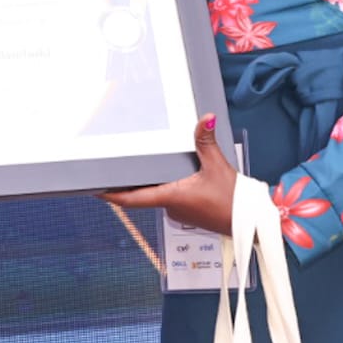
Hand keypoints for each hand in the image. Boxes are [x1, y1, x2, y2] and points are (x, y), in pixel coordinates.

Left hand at [100, 114, 238, 237]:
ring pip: (155, 194)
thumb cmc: (233, 203)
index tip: (94, 189)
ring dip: (146, 183)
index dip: (111, 194)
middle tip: (110, 168)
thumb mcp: (218, 167)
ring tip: (134, 164)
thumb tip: (205, 118)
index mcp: (170, 197)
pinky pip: (168, 195)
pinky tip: (165, 172)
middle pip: (140, 194)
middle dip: (126, 182)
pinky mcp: (188, 209)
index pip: (132, 198)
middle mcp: (170, 206)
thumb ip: (207, 142)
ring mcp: (178, 210)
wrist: (248, 224)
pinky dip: (162, 184)